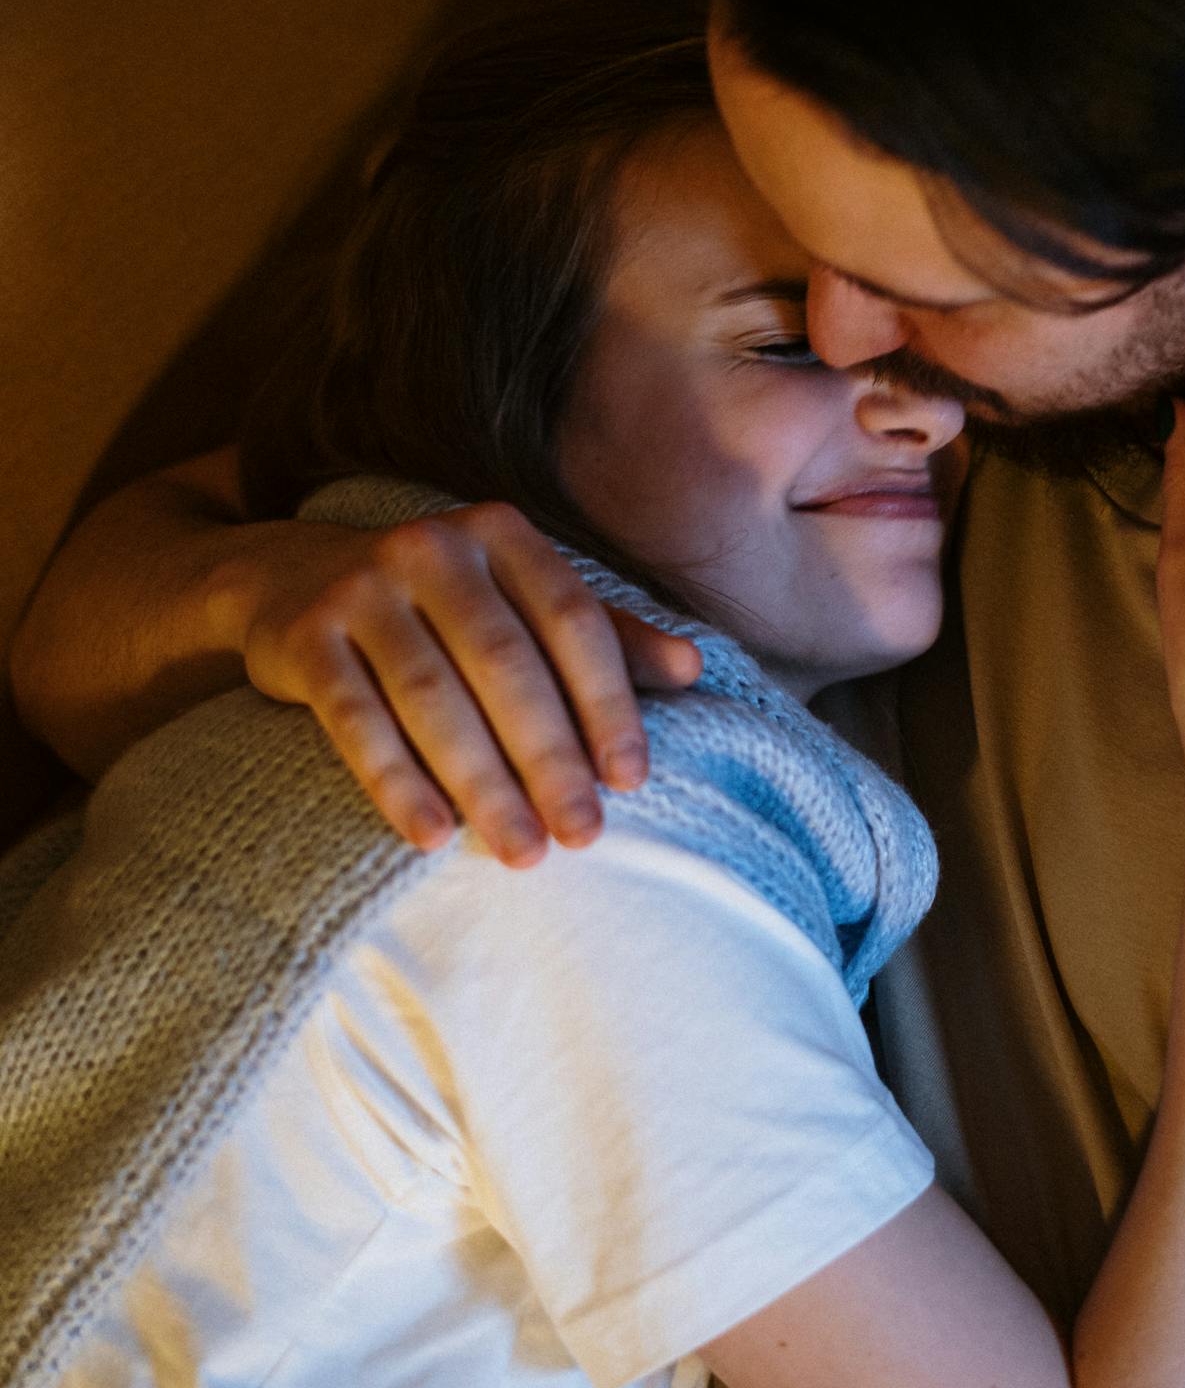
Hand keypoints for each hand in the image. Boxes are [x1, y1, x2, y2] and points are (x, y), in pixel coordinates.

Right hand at [220, 502, 700, 863]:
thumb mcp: (521, 602)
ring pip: (432, 696)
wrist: (290, 581)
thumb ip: (605, 634)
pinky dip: (395, 780)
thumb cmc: (439, 606)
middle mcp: (432, 548)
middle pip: (505, 665)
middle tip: (582, 836)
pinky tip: (431, 836)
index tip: (630, 781)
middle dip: (549, 758)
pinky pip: (354, 719)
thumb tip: (691, 668)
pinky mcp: (303, 635)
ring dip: (481, 782)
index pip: (572, 622)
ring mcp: (361, 587)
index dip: (606, 702)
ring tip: (521, 853)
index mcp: (502, 535)